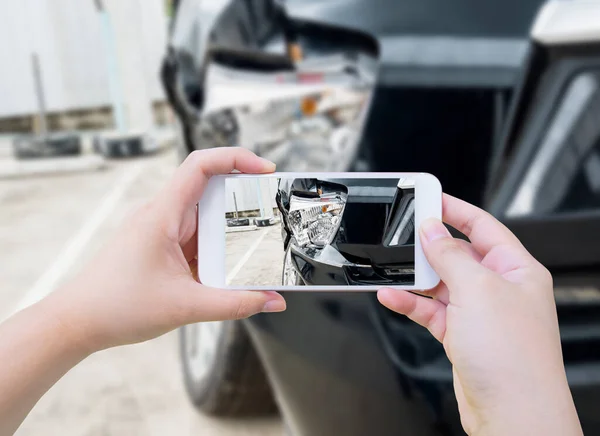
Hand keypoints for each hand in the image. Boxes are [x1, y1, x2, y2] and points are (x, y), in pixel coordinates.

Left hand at [46, 148, 286, 352]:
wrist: (77, 322)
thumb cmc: (115, 307)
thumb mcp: (186, 307)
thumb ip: (235, 304)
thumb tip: (273, 302)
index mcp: (162, 215)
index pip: (201, 165)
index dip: (236, 158)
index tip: (265, 170)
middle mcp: (161, 215)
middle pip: (210, 189)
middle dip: (245, 197)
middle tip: (273, 211)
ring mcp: (161, 230)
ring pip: (205, 217)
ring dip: (231, 228)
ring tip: (258, 244)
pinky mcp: (161, 246)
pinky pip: (196, 238)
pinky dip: (216, 248)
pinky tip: (230, 266)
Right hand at [377, 194, 581, 434]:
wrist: (512, 414)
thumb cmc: (514, 358)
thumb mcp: (477, 291)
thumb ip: (450, 257)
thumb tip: (432, 230)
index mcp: (516, 270)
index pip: (483, 227)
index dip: (456, 210)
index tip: (430, 199)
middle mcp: (499, 290)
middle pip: (458, 255)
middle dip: (430, 248)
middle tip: (404, 237)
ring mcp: (479, 314)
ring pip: (440, 285)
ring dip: (414, 279)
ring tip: (391, 270)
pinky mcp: (461, 335)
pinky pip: (430, 311)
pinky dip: (410, 303)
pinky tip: (393, 297)